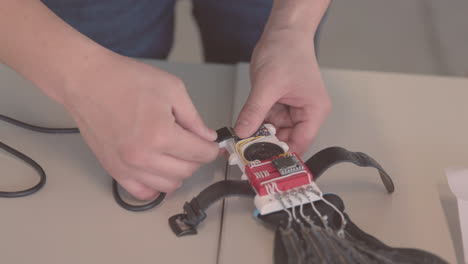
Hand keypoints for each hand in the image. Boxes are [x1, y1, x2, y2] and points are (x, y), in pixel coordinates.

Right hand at [61, 53, 218, 199]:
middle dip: (197, 159)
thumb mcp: (171, 89)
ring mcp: (127, 167)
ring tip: (176, 155)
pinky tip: (159, 170)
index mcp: (160, 135)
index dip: (211, 149)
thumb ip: (193, 118)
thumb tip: (207, 137)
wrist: (87, 81)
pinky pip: (142, 193)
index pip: (200, 154)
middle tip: (195, 145)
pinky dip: (156, 186)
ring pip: (168, 186)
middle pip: (187, 171)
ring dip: (179, 172)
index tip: (212, 145)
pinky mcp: (114, 170)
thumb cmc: (124, 80)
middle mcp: (143, 156)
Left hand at [235, 29, 330, 154]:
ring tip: (244, 136)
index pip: (300, 143)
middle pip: (287, 139)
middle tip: (246, 152)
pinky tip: (247, 123)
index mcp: (314, 110)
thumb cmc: (287, 51)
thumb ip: (254, 111)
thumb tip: (243, 133)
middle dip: (267, 144)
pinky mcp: (280, 103)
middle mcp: (307, 112)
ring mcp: (293, 108)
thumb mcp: (267, 85)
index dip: (281, 154)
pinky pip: (268, 119)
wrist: (283, 32)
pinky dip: (257, 122)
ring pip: (275, 131)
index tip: (262, 163)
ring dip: (260, 133)